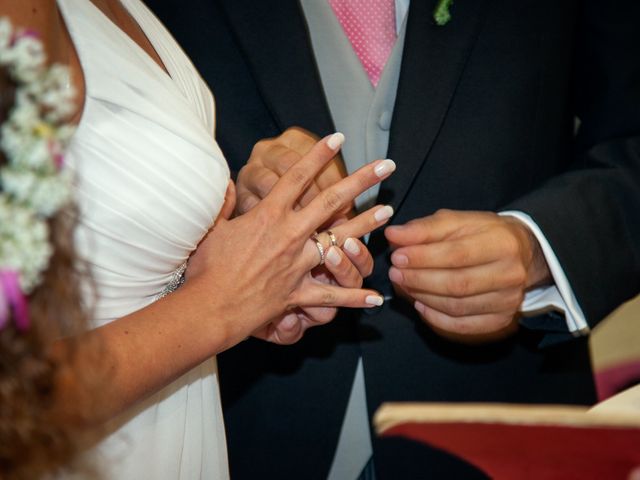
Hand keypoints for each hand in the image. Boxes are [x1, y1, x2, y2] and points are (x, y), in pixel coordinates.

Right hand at [186, 133, 394, 347]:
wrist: (209, 307)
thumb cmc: (207, 267)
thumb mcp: (213, 228)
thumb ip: (224, 203)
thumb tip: (227, 183)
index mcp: (268, 216)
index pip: (298, 177)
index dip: (318, 155)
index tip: (337, 138)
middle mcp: (289, 235)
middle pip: (331, 201)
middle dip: (361, 181)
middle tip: (385, 166)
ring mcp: (298, 264)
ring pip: (341, 241)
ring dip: (366, 226)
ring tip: (388, 211)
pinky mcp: (299, 293)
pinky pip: (332, 295)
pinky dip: (354, 298)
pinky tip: (376, 297)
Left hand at [385, 209, 551, 341]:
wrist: (520, 252)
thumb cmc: (483, 235)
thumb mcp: (457, 221)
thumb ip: (424, 228)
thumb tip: (393, 235)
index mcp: (501, 243)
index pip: (457, 254)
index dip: (423, 258)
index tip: (398, 256)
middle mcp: (510, 274)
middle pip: (457, 284)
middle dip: (419, 280)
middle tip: (396, 273)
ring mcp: (508, 300)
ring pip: (457, 306)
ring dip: (423, 297)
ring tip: (404, 285)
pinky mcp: (501, 319)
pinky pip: (462, 325)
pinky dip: (436, 318)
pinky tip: (420, 305)